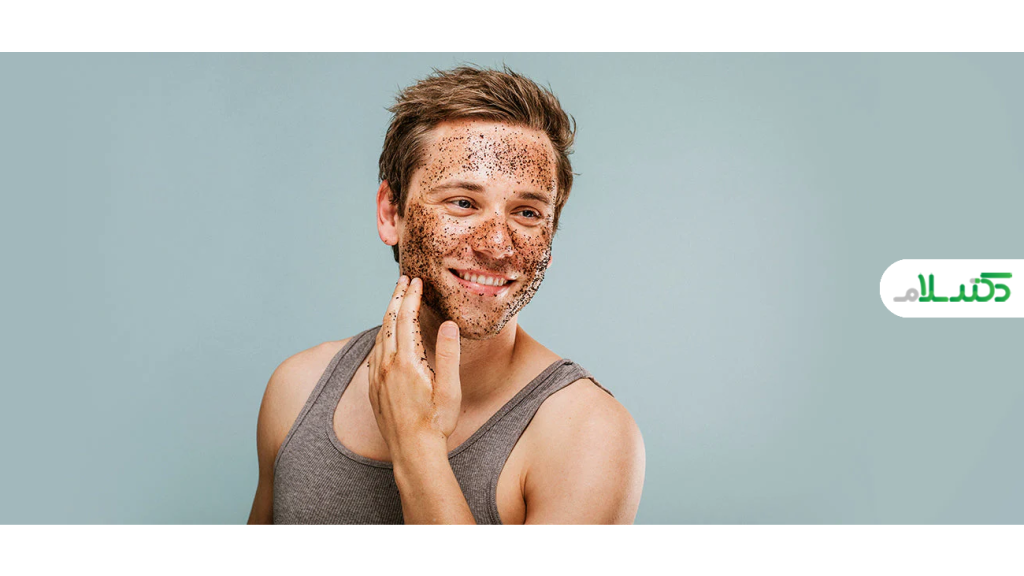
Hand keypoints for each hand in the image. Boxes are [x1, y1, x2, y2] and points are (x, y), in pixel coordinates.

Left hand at [367, 276, 461, 456]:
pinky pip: (374, 354)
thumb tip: (448, 325)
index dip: (410, 297)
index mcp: (406, 362)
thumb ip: (448, 355)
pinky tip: (386, 337)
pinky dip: (381, 336)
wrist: (412, 452)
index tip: (415, 281)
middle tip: (402, 280)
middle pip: (388, 322)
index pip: (406, 319)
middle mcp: (387, 366)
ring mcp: (377, 377)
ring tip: (396, 302)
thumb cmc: (436, 423)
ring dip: (387, 315)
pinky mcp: (373, 388)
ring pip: (379, 337)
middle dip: (395, 298)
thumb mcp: (450, 389)